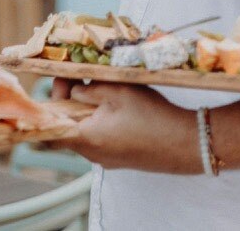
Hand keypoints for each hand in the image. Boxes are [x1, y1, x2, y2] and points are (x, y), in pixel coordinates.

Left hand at [49, 81, 200, 173]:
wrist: (186, 144)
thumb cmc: (152, 116)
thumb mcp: (119, 92)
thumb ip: (90, 90)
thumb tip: (74, 92)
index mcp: (87, 138)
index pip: (52, 126)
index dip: (52, 101)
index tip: (63, 80)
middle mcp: (92, 155)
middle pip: (68, 127)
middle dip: (71, 102)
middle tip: (82, 80)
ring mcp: (106, 160)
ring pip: (85, 133)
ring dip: (87, 112)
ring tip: (103, 90)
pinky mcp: (119, 159)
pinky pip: (100, 139)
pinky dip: (101, 122)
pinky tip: (117, 108)